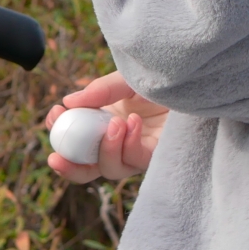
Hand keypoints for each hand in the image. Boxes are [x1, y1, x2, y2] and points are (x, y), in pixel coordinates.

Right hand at [44, 71, 167, 183]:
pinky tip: (133, 122)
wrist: (194, 81)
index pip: (77, 140)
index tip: (54, 116)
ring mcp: (138, 152)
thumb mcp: (126, 80)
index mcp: (106, 122)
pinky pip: (137, 161)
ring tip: (114, 122)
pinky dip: (130, 144)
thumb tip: (68, 103)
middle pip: (88, 168)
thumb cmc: (161, 79)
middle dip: (70, 168)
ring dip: (105, 150)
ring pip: (112, 169)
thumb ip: (100, 91)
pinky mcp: (158, 157)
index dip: (61, 134)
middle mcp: (120, 142)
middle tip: (56, 157)